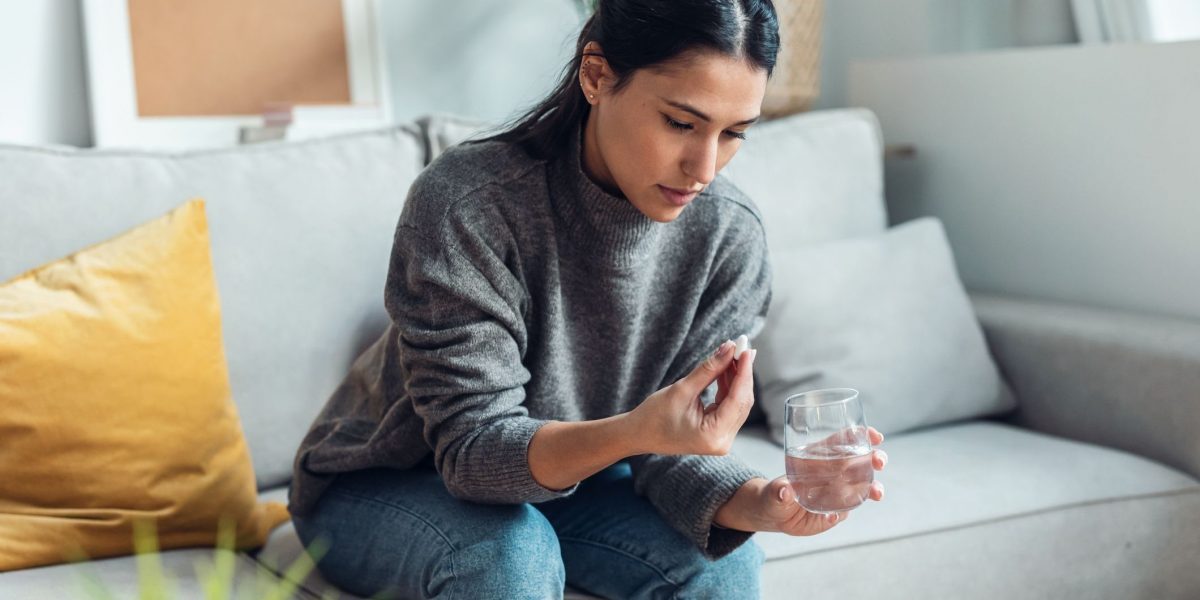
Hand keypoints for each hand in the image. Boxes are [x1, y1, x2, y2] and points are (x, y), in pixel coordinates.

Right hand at [627, 340, 755, 455]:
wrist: (638, 434)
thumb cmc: (654, 416)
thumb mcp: (682, 389)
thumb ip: (709, 369)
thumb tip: (728, 349)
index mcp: (713, 435)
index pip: (738, 399)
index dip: (744, 372)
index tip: (746, 349)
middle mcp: (722, 441)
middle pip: (741, 401)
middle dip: (742, 373)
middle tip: (741, 346)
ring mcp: (721, 438)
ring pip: (737, 402)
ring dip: (735, 378)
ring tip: (732, 353)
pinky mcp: (717, 432)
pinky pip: (728, 406)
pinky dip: (728, 387)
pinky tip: (725, 368)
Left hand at [714, 427, 887, 533]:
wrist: (776, 515)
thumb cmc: (774, 494)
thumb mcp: (773, 492)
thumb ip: (778, 492)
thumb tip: (783, 491)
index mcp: (820, 456)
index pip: (845, 439)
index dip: (861, 434)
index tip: (874, 435)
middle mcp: (834, 471)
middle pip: (861, 460)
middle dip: (875, 457)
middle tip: (879, 461)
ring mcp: (840, 490)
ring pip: (865, 484)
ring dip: (875, 486)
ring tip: (877, 493)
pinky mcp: (840, 509)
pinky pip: (851, 506)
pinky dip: (851, 509)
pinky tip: (837, 514)